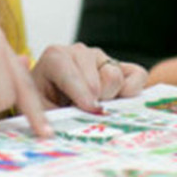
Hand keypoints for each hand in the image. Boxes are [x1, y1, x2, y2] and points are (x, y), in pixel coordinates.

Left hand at [32, 44, 147, 112]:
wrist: (52, 102)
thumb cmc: (45, 106)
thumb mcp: (39, 112)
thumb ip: (53, 115)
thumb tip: (70, 124)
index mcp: (55, 57)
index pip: (72, 72)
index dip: (82, 92)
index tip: (91, 108)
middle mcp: (79, 52)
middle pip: (102, 75)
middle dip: (100, 99)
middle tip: (88, 112)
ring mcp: (100, 57)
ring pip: (117, 77)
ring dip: (110, 97)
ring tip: (95, 106)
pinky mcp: (119, 65)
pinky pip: (137, 75)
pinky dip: (132, 91)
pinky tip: (116, 101)